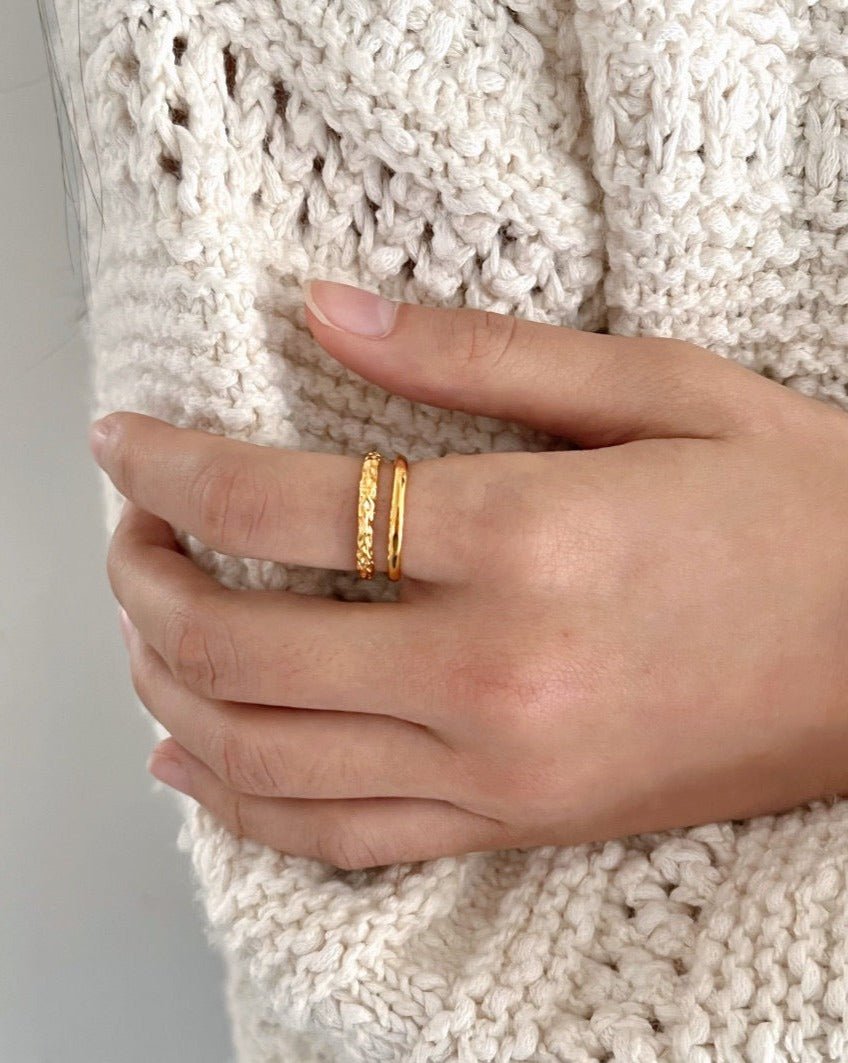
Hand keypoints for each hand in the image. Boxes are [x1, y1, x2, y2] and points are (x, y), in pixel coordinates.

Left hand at [90, 279, 847, 869]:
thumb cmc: (801, 513)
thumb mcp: (659, 392)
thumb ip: (479, 356)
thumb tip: (330, 311)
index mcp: (526, 538)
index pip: (281, 506)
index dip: (172, 466)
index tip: (125, 441)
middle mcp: (493, 670)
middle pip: (241, 644)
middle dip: (146, 580)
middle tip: (132, 529)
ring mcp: (499, 768)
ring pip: (264, 758)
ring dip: (169, 687)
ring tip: (141, 627)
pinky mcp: (516, 823)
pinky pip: (338, 836)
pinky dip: (239, 803)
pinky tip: (191, 760)